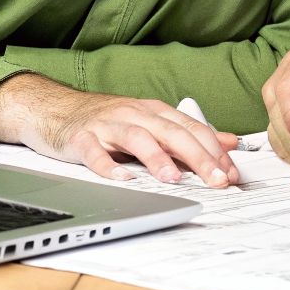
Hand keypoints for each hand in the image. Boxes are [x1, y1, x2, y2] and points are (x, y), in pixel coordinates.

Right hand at [0, 73, 238, 186]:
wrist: (57, 109)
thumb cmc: (108, 120)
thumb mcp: (152, 122)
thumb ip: (189, 133)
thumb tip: (229, 142)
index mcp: (155, 112)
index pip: (192, 129)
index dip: (215, 151)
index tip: (232, 174)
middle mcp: (135, 114)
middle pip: (171, 132)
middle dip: (198, 156)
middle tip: (217, 180)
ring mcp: (107, 124)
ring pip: (137, 137)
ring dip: (157, 158)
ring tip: (173, 178)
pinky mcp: (81, 137)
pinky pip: (94, 151)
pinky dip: (107, 165)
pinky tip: (120, 178)